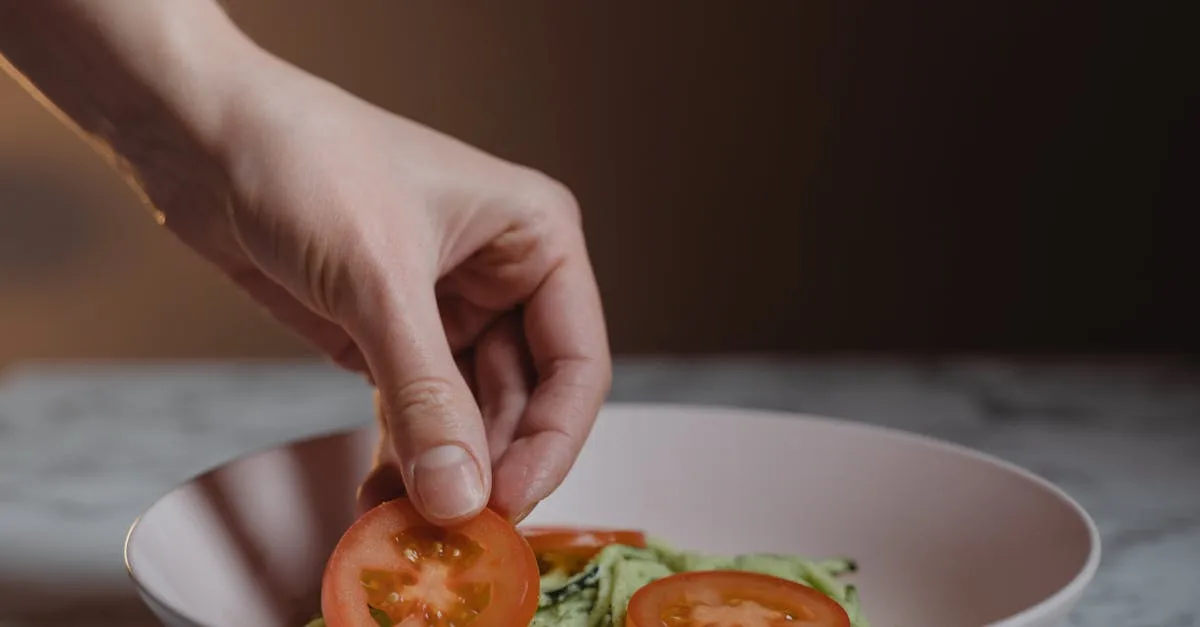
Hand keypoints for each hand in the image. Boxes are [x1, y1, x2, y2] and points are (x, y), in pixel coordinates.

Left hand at [158, 54, 611, 524]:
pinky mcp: (394, 333)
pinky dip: (404, 455)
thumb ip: (425, 394)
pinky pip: (417, 410)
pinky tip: (384, 496)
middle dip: (489, 462)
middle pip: (524, 398)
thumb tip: (460, 496)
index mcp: (537, 238)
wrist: (202, 138)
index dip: (551, 440)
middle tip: (452, 526)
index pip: (576, 361)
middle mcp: (505, 275)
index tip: (507, 500)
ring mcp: (449, 307)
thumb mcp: (378, 280)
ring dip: (443, 468)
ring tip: (408, 522)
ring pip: (470, 413)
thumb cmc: (305, 161)